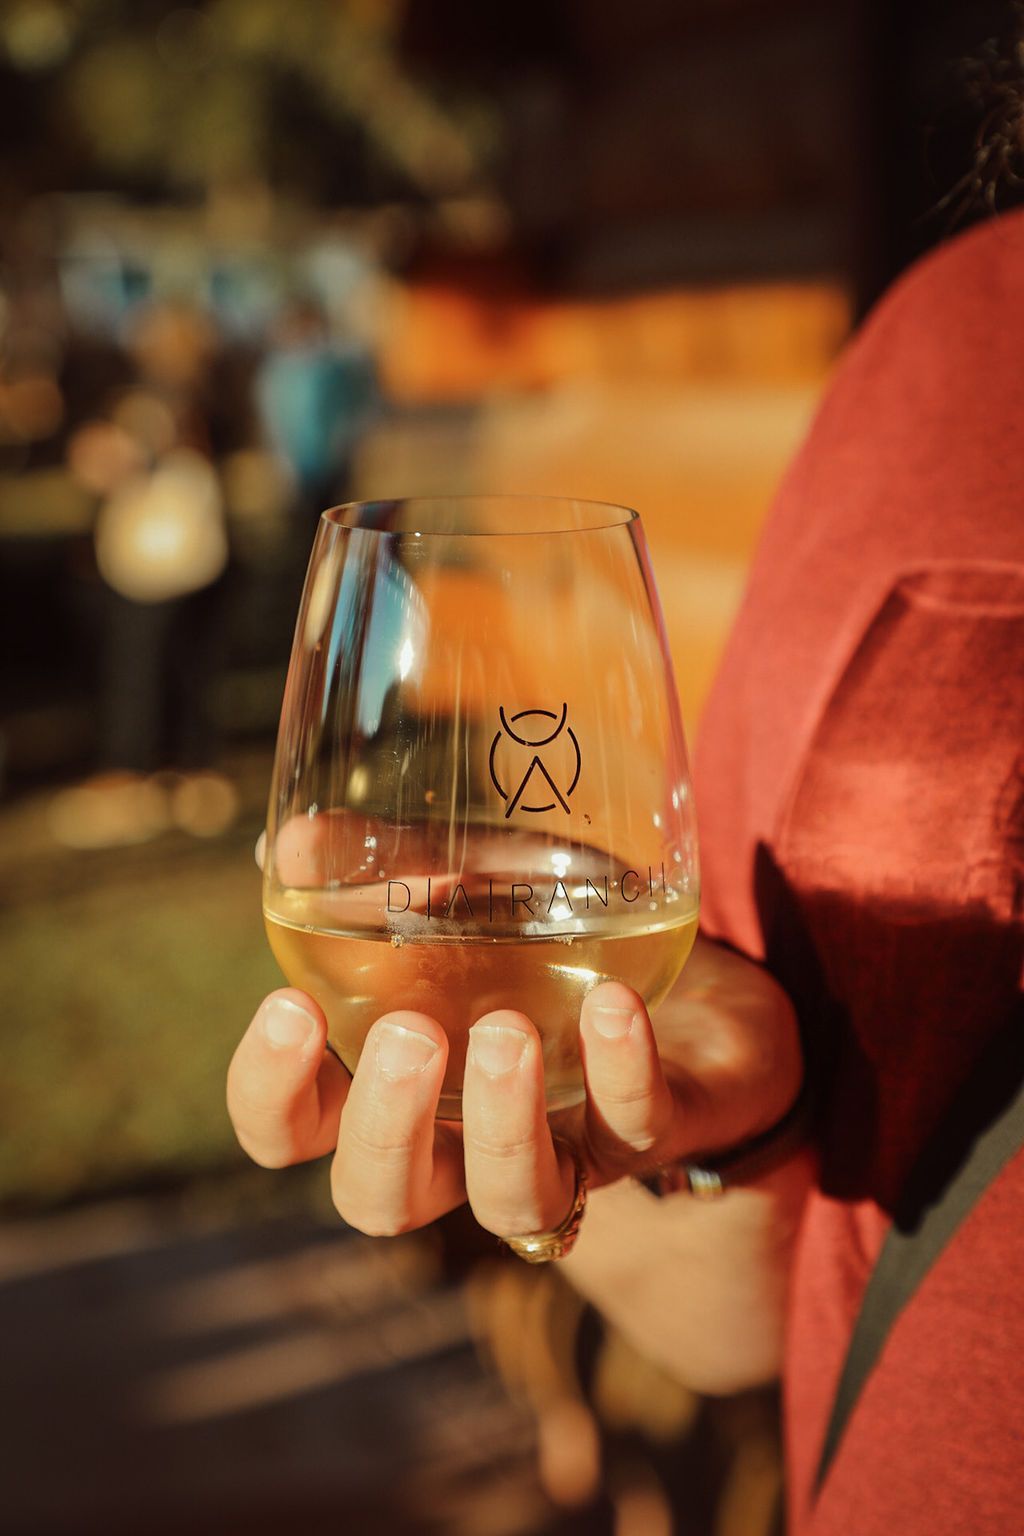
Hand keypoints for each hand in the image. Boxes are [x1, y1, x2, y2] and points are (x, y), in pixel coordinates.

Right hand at [228, 922, 802, 1242]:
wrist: (696, 980)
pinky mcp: (655, 1133)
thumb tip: (293, 841)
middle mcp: (464, 1141)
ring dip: (503, 1122)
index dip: (272, 1093)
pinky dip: (622, 1070)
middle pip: (383, 1199)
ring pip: (513, 1200)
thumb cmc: (551, 941)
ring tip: (507, 1031)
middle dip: (384, 1128)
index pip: (291, 1133)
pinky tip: (614, 1004)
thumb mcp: (468, 886)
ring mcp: (563, 1148)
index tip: (289, 1005)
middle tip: (408, 1033)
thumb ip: (385, 868)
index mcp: (394, 1087)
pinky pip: (634, 1129)